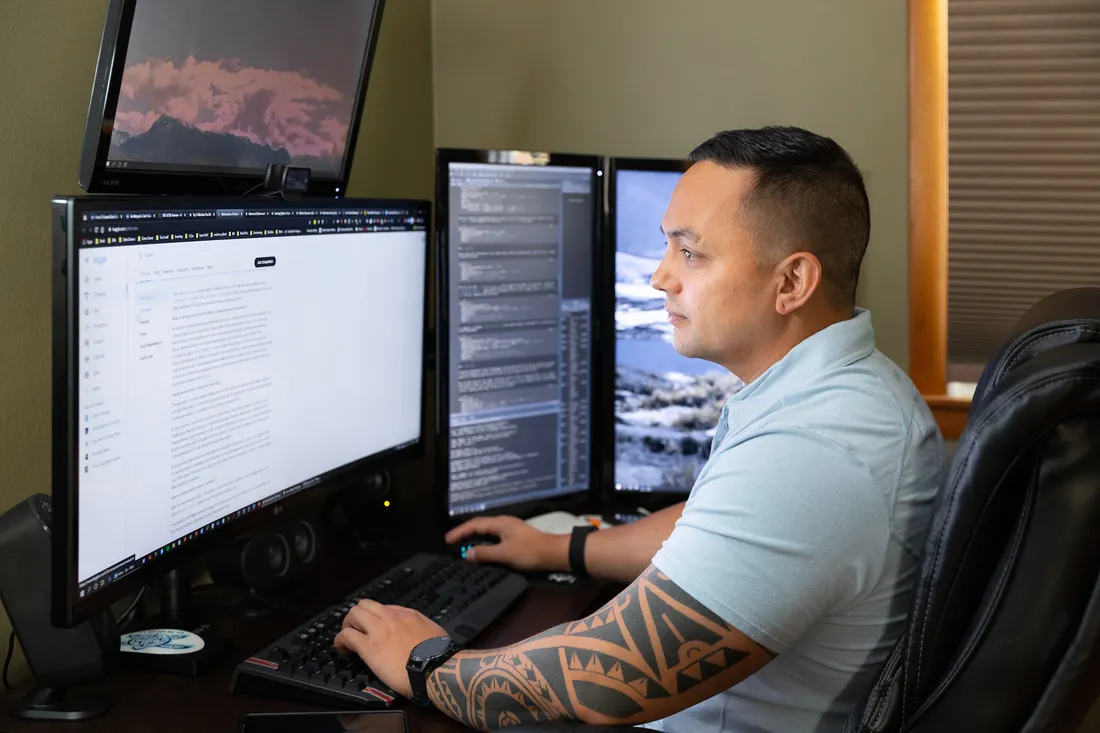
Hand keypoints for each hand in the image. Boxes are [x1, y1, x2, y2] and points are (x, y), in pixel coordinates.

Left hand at [334, 599, 446, 698]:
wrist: (434, 669)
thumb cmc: (439, 656)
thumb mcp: (436, 633)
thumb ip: (423, 629)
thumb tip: (420, 635)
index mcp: (408, 615)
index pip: (385, 608)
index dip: (377, 618)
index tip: (375, 629)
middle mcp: (391, 618)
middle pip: (365, 605)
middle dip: (357, 616)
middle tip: (356, 630)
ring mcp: (378, 630)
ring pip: (354, 614)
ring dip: (348, 624)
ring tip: (347, 638)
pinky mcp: (368, 646)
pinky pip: (347, 635)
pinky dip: (341, 640)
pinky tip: (341, 648)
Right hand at [445, 515, 565, 571]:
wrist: (553, 553)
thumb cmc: (529, 552)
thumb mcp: (505, 554)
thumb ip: (485, 553)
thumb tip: (467, 553)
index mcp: (500, 523)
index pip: (474, 524)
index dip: (460, 532)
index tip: (448, 540)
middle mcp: (504, 523)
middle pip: (480, 525)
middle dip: (465, 532)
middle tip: (452, 541)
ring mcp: (510, 529)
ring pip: (487, 531)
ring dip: (474, 537)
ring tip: (463, 545)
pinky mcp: (515, 537)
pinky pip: (493, 536)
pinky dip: (484, 541)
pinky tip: (483, 549)